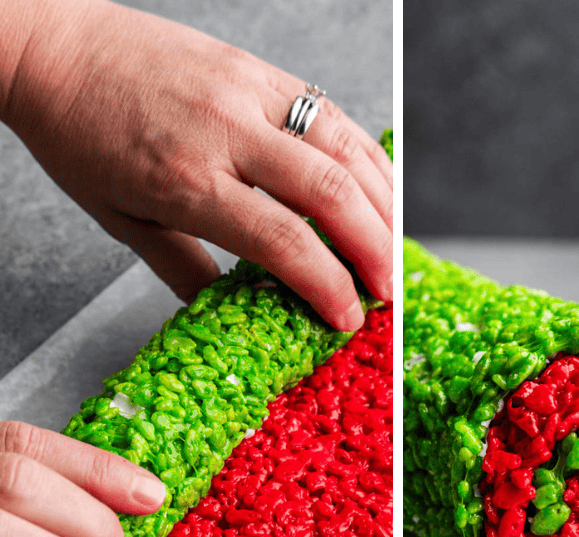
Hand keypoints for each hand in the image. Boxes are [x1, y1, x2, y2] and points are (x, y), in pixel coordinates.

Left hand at [0, 0, 391, 331]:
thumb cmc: (80, 134)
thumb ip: (184, 267)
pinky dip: (367, 156)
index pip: (283, 241)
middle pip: (330, 194)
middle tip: (386, 290)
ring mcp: (248, 93)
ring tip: (394, 246)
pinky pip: (333, 114)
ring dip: (385, 203)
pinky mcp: (259, 69)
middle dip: (374, 250)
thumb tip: (233, 310)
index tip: (346, 318)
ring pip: (345, 149)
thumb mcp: (121, 219)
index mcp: (187, 181)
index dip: (328, 286)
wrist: (55, 47)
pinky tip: (380, 189)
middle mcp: (226, 132)